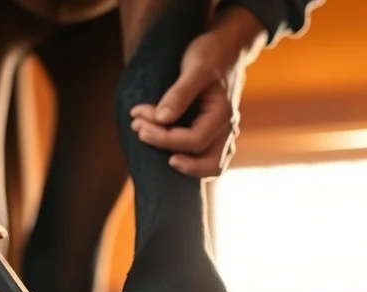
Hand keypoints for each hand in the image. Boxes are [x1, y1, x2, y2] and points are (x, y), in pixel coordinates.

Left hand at [128, 6, 265, 178]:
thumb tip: (160, 119)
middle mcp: (227, 129)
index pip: (195, 140)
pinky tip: (163, 144)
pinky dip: (186, 157)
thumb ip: (179, 94)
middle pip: (209, 163)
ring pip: (211, 166)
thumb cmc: (211, 54)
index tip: (139, 123)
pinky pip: (206, 158)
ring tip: (151, 142)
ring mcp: (224, 134)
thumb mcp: (195, 68)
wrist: (226, 49)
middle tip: (142, 135)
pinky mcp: (215, 134)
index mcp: (223, 114)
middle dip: (171, 153)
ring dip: (182, 162)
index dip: (164, 137)